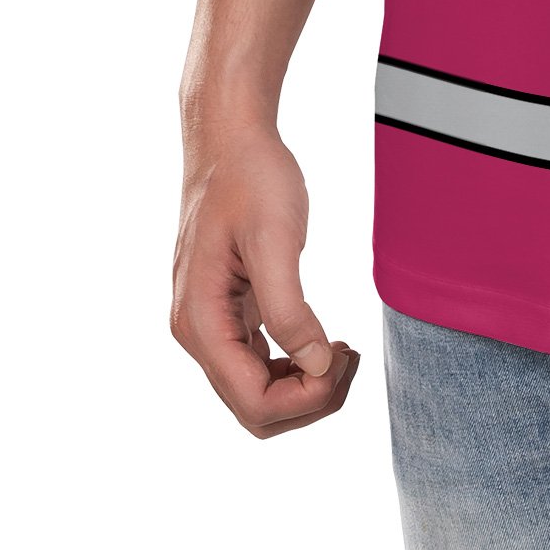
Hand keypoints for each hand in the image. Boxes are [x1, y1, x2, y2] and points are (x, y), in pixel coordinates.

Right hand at [171, 123, 357, 435]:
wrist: (231, 140)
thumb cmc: (251, 179)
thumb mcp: (275, 239)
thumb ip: (291, 310)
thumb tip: (317, 367)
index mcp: (201, 322)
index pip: (252, 401)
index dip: (304, 398)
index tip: (343, 357)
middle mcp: (199, 332)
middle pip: (254, 408)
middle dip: (309, 398)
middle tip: (350, 356)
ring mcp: (212, 324)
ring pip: (257, 392)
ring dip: (305, 387)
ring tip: (344, 352)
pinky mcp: (230, 311)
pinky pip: (260, 364)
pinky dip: (296, 367)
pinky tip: (326, 344)